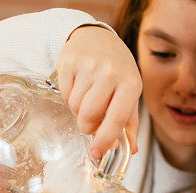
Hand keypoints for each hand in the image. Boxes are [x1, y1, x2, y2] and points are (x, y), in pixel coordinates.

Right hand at [58, 25, 142, 157]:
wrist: (97, 37)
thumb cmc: (117, 70)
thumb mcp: (130, 92)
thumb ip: (130, 122)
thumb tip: (130, 150)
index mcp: (130, 83)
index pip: (117, 119)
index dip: (106, 140)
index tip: (97, 153)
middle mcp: (110, 73)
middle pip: (90, 116)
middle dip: (87, 126)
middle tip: (91, 121)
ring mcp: (89, 66)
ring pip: (75, 107)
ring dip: (78, 111)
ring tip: (87, 98)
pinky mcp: (69, 61)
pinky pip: (64, 94)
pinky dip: (69, 97)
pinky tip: (78, 86)